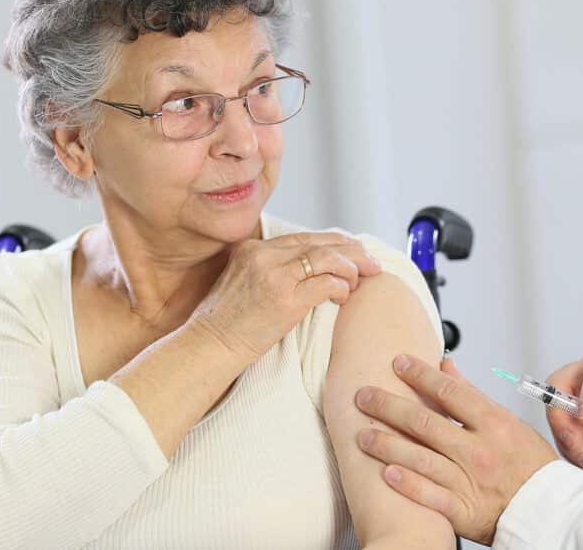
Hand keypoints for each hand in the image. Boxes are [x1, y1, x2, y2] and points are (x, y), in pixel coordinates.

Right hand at [190, 232, 380, 362]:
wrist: (209, 346)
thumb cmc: (227, 322)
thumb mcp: (241, 281)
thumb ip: (268, 267)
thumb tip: (305, 267)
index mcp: (253, 248)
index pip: (304, 237)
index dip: (334, 242)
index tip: (353, 251)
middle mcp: (264, 255)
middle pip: (321, 242)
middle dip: (352, 252)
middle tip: (372, 264)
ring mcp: (275, 276)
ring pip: (329, 258)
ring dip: (351, 269)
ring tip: (360, 282)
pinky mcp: (286, 299)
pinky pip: (327, 283)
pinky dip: (342, 288)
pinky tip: (343, 297)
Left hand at [354, 355, 556, 545]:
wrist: (549, 512)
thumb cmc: (530, 465)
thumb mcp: (508, 422)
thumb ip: (472, 395)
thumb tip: (445, 365)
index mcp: (494, 424)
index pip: (449, 392)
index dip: (420, 374)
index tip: (397, 362)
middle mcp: (480, 451)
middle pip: (425, 423)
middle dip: (389, 406)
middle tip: (363, 395)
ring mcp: (470, 482)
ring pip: (421, 458)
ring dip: (387, 444)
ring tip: (362, 434)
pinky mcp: (463, 511)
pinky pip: (430, 496)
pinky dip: (407, 483)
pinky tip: (385, 471)